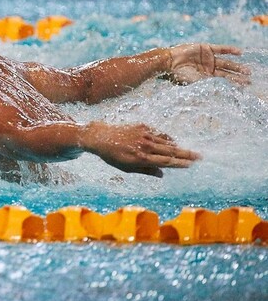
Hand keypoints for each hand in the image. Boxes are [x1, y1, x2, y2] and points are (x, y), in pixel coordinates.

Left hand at [81, 122, 199, 177]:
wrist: (100, 137)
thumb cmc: (113, 155)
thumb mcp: (127, 168)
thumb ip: (146, 170)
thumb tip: (163, 174)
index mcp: (141, 158)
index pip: (165, 161)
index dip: (179, 163)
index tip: (191, 164)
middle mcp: (144, 146)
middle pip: (170, 151)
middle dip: (186, 154)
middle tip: (200, 157)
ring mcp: (143, 135)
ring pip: (165, 142)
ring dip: (178, 147)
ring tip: (190, 152)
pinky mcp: (142, 126)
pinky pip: (158, 133)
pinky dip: (166, 138)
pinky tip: (172, 142)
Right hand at [167, 44, 250, 85]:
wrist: (170, 62)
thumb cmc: (180, 75)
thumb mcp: (196, 82)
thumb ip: (209, 84)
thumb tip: (224, 91)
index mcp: (206, 77)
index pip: (223, 80)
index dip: (234, 83)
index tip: (244, 86)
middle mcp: (208, 68)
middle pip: (227, 72)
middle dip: (238, 75)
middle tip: (249, 79)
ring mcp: (208, 58)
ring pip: (226, 62)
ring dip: (237, 66)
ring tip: (247, 70)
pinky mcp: (206, 48)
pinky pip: (221, 49)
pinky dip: (230, 50)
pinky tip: (240, 53)